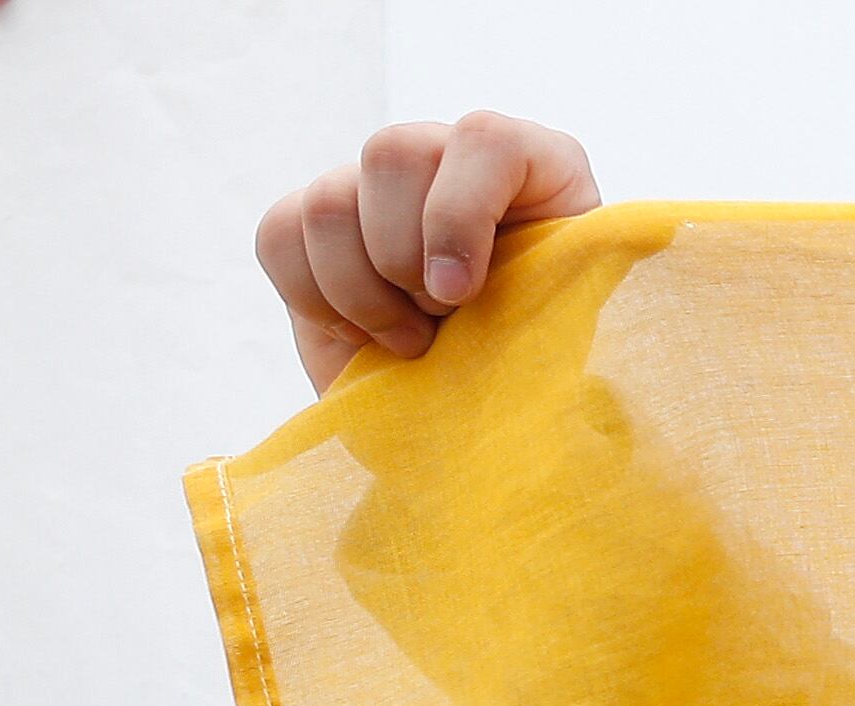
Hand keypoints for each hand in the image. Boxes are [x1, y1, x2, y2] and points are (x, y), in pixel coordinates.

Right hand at [256, 111, 600, 392]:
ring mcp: (378, 188)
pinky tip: (365, 335)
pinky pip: (280, 236)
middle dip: (406, 258)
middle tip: (440, 322)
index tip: (460, 294)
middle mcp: (448, 158)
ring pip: (328, 201)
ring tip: (412, 341)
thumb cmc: (550, 374)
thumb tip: (524, 307)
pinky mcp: (319, 229)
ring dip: (362, 291)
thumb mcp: (574, 337)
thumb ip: (563, 299)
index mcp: (535, 169)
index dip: (461, 214)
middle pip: (392, 153)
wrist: (493, 417)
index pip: (486, 140)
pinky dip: (314, 297)